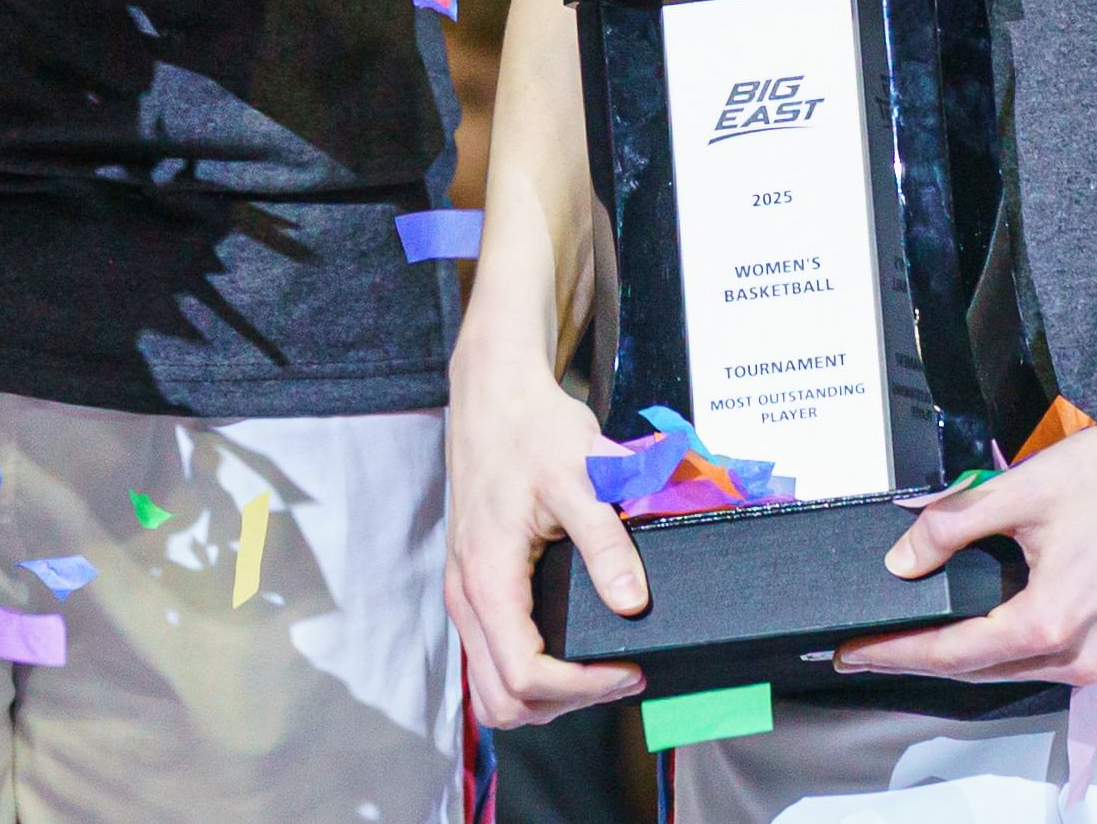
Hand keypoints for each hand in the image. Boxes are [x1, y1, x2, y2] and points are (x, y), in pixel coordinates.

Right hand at [442, 353, 651, 726]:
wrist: (495, 395)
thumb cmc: (533, 429)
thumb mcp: (582, 475)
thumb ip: (606, 542)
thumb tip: (631, 603)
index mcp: (487, 578)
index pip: (525, 676)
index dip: (582, 688)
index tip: (629, 668)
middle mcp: (466, 597)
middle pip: (501, 700)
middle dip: (564, 703)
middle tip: (619, 677)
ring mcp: (465, 595)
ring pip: (491, 688)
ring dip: (543, 697)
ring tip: (599, 672)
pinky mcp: (473, 586)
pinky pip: (491, 658)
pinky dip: (529, 674)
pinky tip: (571, 650)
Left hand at [833, 403, 1096, 687]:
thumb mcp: (1021, 491)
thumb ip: (952, 526)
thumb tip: (904, 558)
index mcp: (1051, 620)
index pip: (953, 653)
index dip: (897, 654)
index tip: (856, 655)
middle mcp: (1082, 653)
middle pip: (984, 671)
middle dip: (927, 659)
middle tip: (879, 648)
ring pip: (1021, 672)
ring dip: (975, 658)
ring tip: (930, 639)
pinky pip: (1059, 662)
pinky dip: (1022, 651)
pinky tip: (1000, 629)